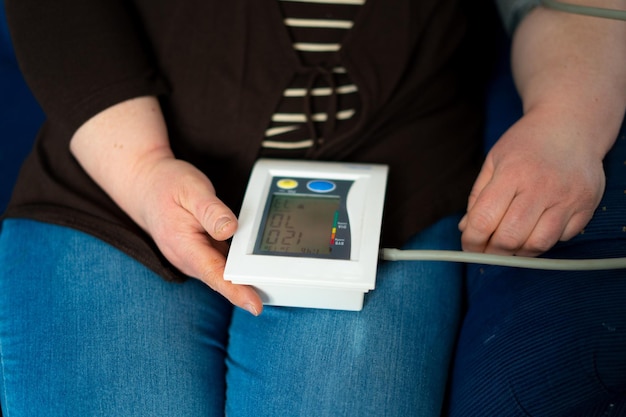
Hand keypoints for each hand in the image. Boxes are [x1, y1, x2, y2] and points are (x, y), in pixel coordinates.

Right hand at [132, 156, 262, 314]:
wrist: (146, 185)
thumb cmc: (167, 186)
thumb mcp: (191, 189)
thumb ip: (211, 211)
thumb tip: (229, 230)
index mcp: (184, 245)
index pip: (214, 274)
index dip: (236, 291)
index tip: (255, 305)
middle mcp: (188, 258)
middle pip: (223, 279)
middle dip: (249, 289)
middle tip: (278, 292)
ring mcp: (195, 258)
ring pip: (224, 273)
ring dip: (246, 280)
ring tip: (275, 284)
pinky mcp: (202, 253)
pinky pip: (223, 264)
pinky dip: (240, 266)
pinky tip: (258, 265)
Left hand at [459, 108, 605, 255]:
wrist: (571, 125)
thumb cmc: (526, 144)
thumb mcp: (493, 161)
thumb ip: (477, 197)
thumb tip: (466, 230)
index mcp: (512, 174)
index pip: (483, 221)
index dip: (472, 242)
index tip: (468, 247)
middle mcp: (541, 187)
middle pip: (510, 239)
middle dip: (492, 253)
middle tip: (487, 252)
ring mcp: (567, 198)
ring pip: (538, 245)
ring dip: (519, 253)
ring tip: (510, 245)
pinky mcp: (586, 206)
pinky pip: (562, 239)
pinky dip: (545, 241)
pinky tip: (536, 228)